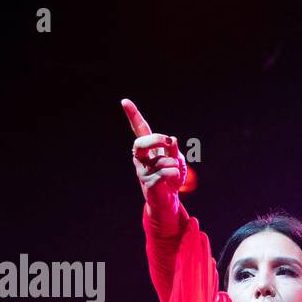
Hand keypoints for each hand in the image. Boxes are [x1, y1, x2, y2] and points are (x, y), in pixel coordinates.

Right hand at [122, 98, 186, 220]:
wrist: (168, 199)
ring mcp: (142, 170)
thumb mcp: (177, 160)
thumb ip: (174, 150)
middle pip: (140, 142)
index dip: (133, 115)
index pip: (139, 129)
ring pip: (161, 161)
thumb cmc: (172, 176)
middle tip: (168, 141)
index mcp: (147, 148)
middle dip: (155, 139)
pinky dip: (174, 175)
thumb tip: (172, 139)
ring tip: (175, 172)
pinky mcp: (148, 183)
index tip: (124, 101)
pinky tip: (174, 180)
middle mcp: (141, 157)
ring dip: (174, 165)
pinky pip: (164, 173)